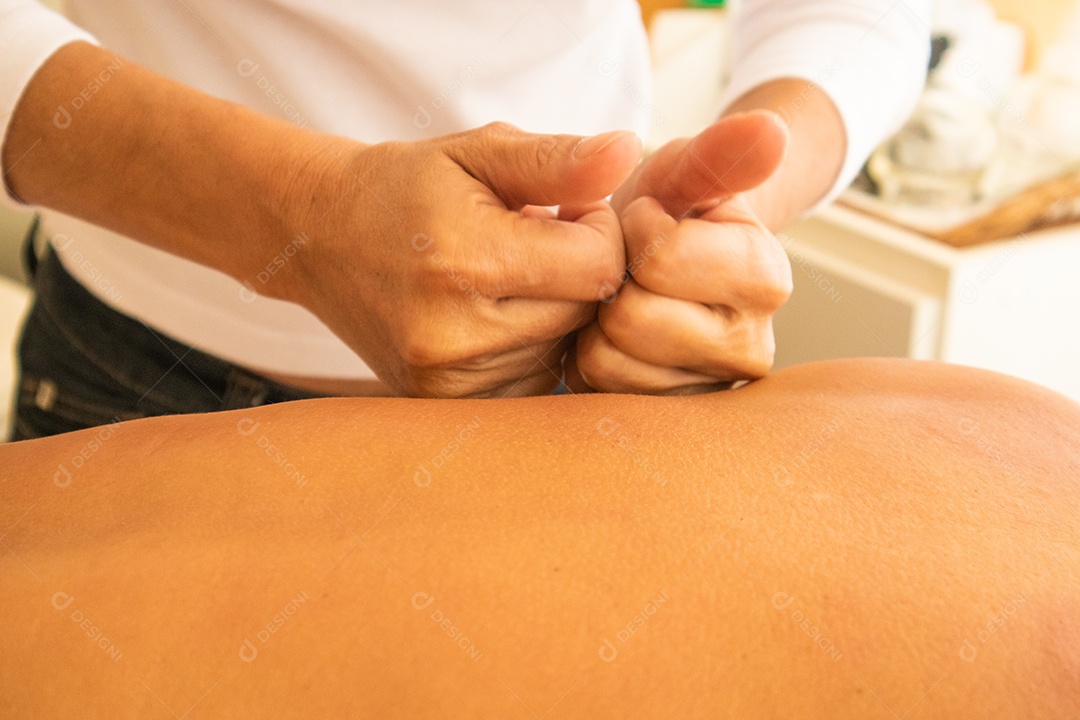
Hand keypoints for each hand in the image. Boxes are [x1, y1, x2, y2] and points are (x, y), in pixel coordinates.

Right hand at [277, 123, 640, 397]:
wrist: (318, 239)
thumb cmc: (404, 188)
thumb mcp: (477, 152)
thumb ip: (557, 159)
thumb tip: (628, 153)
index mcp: (465, 261)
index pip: (598, 266)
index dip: (599, 229)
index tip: (566, 209)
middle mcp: (455, 334)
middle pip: (585, 312)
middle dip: (577, 270)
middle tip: (535, 239)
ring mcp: (447, 380)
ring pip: (563, 350)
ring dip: (555, 311)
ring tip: (505, 275)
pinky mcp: (444, 404)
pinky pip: (533, 381)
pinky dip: (531, 346)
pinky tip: (495, 313)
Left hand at [567, 111, 793, 393]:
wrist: (657, 261)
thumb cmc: (669, 211)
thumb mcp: (685, 170)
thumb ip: (720, 151)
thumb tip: (772, 130)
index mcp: (765, 278)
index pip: (660, 257)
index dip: (633, 227)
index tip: (644, 219)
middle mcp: (750, 347)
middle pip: (633, 316)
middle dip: (614, 279)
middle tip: (629, 264)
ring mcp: (708, 387)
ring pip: (611, 357)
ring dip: (599, 318)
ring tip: (623, 294)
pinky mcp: (667, 415)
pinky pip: (599, 388)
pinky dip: (592, 354)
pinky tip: (614, 331)